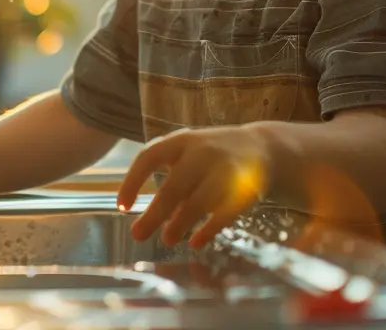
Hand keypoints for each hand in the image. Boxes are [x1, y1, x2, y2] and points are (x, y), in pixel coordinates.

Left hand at [117, 125, 271, 248]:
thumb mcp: (188, 154)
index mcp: (181, 141)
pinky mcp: (245, 189)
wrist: (263, 148)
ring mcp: (225, 170)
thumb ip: (168, 178)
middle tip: (137, 235)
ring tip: (166, 240)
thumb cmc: (212, 155)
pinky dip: (208, 230)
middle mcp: (201, 153)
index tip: (122, 206)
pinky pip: (224, 213)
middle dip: (154, 214)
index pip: (149, 157)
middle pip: (174, 186)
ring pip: (198, 201)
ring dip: (180, 223)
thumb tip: (144, 217)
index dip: (132, 182)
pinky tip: (195, 243)